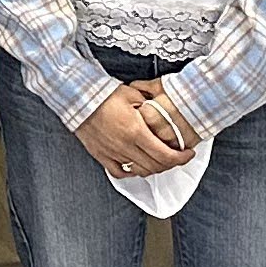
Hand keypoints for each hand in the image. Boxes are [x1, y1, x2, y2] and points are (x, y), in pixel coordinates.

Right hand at [74, 84, 195, 180]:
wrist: (76, 99)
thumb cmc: (102, 95)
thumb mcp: (131, 94)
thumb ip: (149, 104)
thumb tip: (161, 109)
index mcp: (136, 131)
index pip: (165, 155)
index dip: (181, 158)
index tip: (188, 154)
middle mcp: (126, 146)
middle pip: (156, 166)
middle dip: (171, 164)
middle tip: (177, 156)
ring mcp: (113, 153)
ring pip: (141, 171)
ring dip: (154, 168)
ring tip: (158, 160)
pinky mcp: (102, 155)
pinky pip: (120, 172)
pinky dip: (131, 172)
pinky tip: (135, 165)